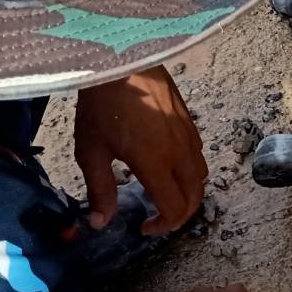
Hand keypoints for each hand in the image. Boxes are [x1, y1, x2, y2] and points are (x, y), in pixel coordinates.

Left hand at [74, 65, 206, 234]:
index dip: (163, 226)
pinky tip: (165, 163)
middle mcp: (179, 153)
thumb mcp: (91, 151)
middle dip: (180, 214)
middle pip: (195, 195)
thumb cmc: (101, 106)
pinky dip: (188, 170)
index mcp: (156, 163)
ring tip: (162, 192)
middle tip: (157, 218)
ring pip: (200, 174)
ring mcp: (188, 136)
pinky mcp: (189, 122)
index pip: (175, 207)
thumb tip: (101, 222)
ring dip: (187, 191)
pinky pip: (197, 154)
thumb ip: (100, 189)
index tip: (144, 228)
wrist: (122, 63)